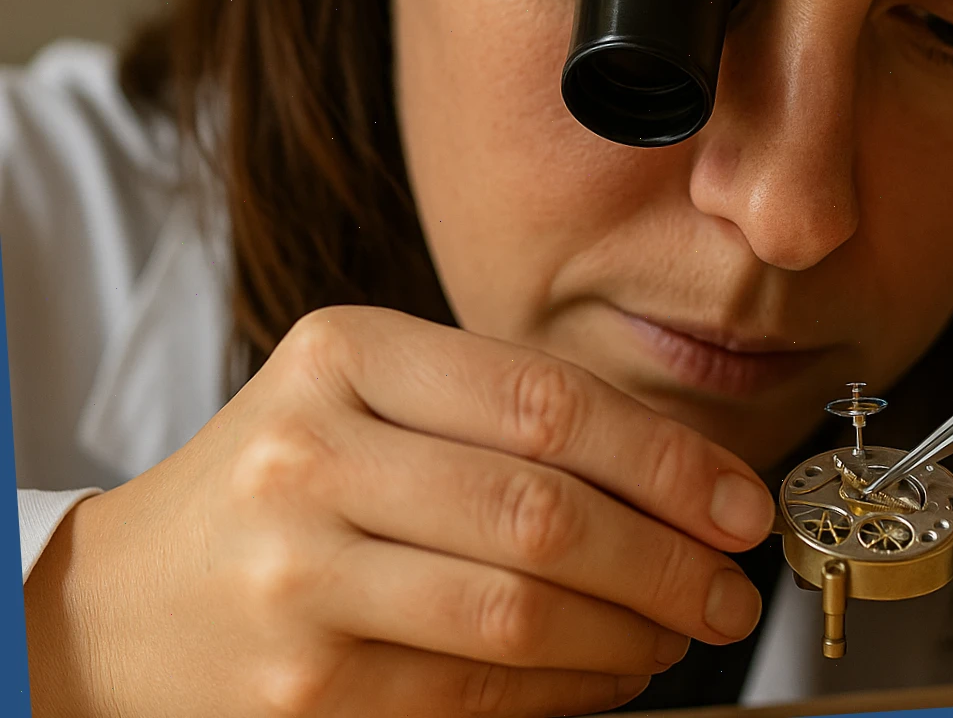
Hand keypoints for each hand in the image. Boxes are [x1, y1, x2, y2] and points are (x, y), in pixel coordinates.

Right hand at [24, 306, 775, 717]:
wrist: (127, 601)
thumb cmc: (286, 483)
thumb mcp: (376, 400)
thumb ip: (511, 419)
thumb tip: (685, 484)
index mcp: (346, 354)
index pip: (550, 402)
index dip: (670, 461)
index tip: (739, 505)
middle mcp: (312, 454)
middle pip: (543, 513)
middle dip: (668, 560)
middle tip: (727, 587)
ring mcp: (298, 576)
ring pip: (518, 614)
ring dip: (630, 634)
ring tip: (674, 633)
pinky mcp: (302, 688)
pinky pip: (476, 694)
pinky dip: (567, 691)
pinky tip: (605, 676)